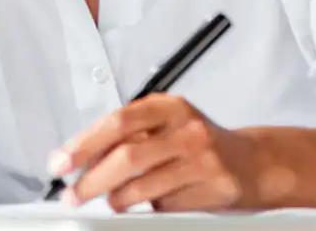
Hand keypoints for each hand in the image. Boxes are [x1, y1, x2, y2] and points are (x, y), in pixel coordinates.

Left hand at [55, 95, 263, 209]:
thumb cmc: (198, 143)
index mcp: (168, 106)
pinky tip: (145, 206)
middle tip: (73, 194)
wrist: (255, 163)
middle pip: (127, 156)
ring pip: (145, 185)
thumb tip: (79, 158)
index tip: (60, 162)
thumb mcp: (165, 125)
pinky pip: (168, 204)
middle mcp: (187, 129)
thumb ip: (127, 135)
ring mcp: (204, 159)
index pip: (117, 122)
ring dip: (116, 199)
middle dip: (92, 179)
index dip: (84, 144)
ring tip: (106, 202)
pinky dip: (149, 208)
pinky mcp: (216, 188)